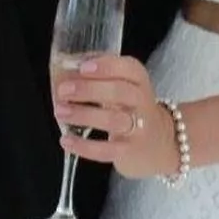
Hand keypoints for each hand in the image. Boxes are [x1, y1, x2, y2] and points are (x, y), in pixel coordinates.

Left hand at [55, 54, 180, 178]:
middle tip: (63, 90)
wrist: (159, 143)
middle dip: (88, 89)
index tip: (83, 67)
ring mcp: (138, 128)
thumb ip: (101, 77)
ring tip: (60, 111)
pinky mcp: (129, 151)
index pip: (128, 68)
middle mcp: (142, 102)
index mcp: (139, 80)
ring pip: (112, 120)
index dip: (106, 66)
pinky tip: (66, 141)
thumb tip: (66, 70)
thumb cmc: (132, 109)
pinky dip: (84, 146)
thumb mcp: (125, 87)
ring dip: (83, 115)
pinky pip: (106, 150)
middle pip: (119, 91)